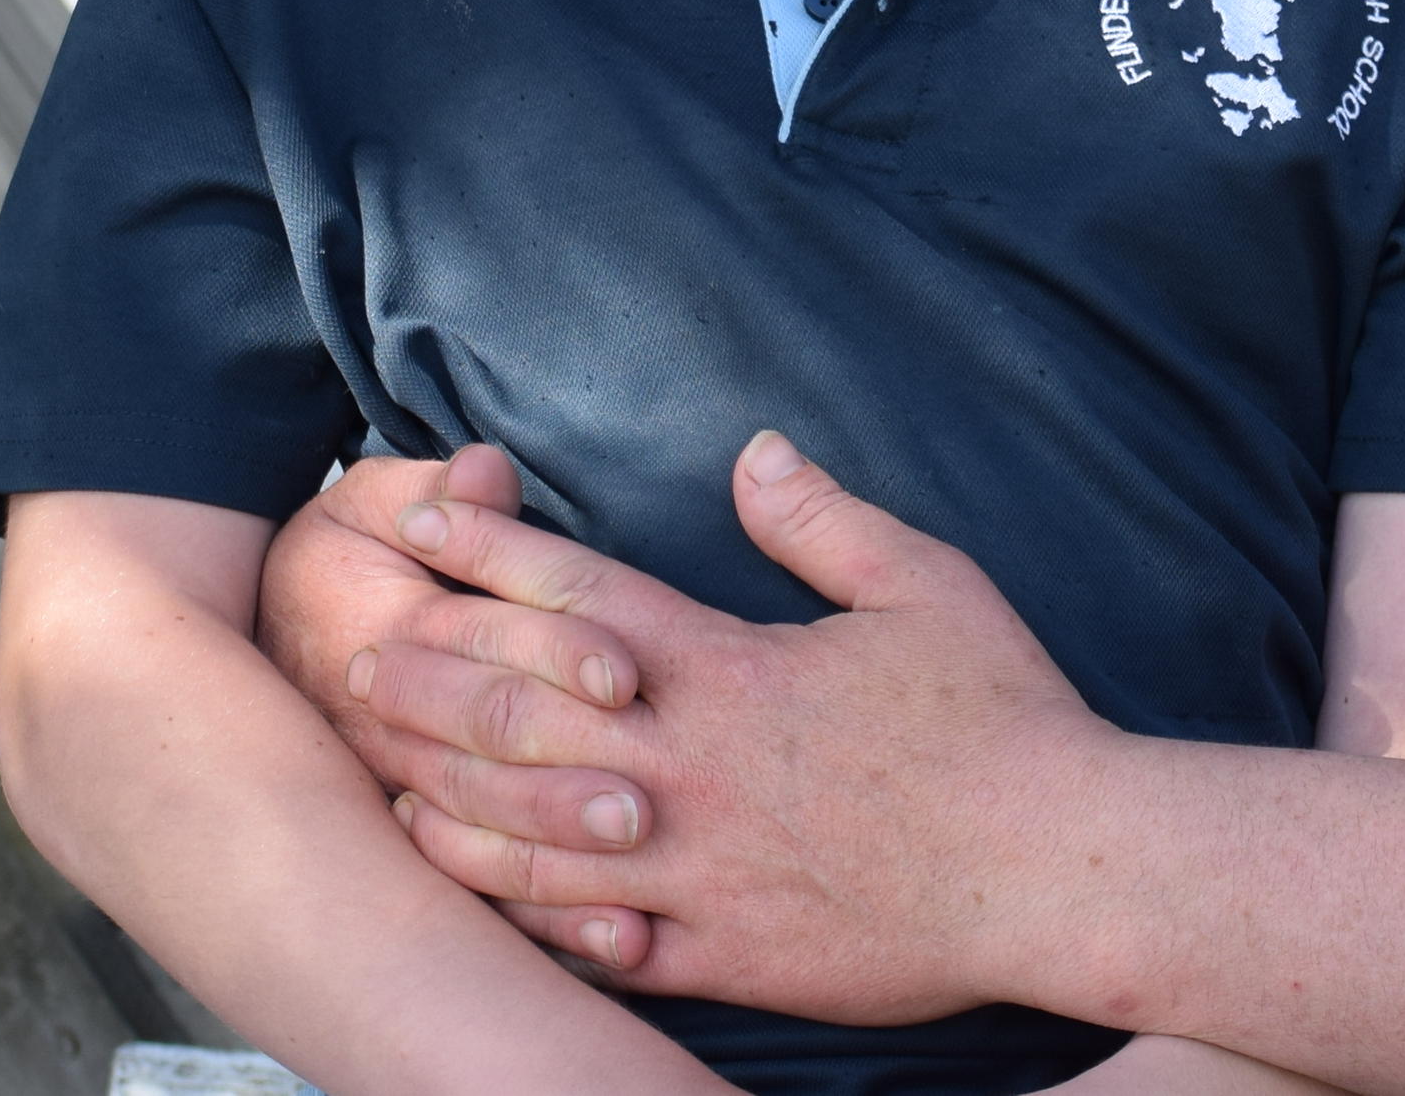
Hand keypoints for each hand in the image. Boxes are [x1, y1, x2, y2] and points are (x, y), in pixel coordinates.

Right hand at [259, 445, 675, 968]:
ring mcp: (403, 796)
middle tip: (643, 805)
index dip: (556, 651)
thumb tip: (489, 472)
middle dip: (564, 777)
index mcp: (393, 624)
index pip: (484, 640)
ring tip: (638, 874)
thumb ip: (440, 491)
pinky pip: (488, 900)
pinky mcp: (425, 851)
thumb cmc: (343, 559)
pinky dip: (554, 930)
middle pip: (491, 746)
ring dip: (560, 859)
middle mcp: (393, 723)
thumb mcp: (369, 506)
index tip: (624, 673)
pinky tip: (624, 947)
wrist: (256, 641)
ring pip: (486, 835)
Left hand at [350, 430, 1124, 1028]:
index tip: (422, 518)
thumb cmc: (1001, 718)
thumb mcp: (925, 584)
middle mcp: (689, 766)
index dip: (491, 550)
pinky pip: (592, 941)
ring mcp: (694, 867)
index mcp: (732, 668)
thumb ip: (824, 520)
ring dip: (446, 797)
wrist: (1050, 867)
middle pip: (521, 712)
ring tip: (379, 771)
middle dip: (429, 674)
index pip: (579, 596)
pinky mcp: (718, 951)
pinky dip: (523, 916)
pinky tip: (478, 893)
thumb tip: (752, 452)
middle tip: (353, 647)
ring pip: (530, 835)